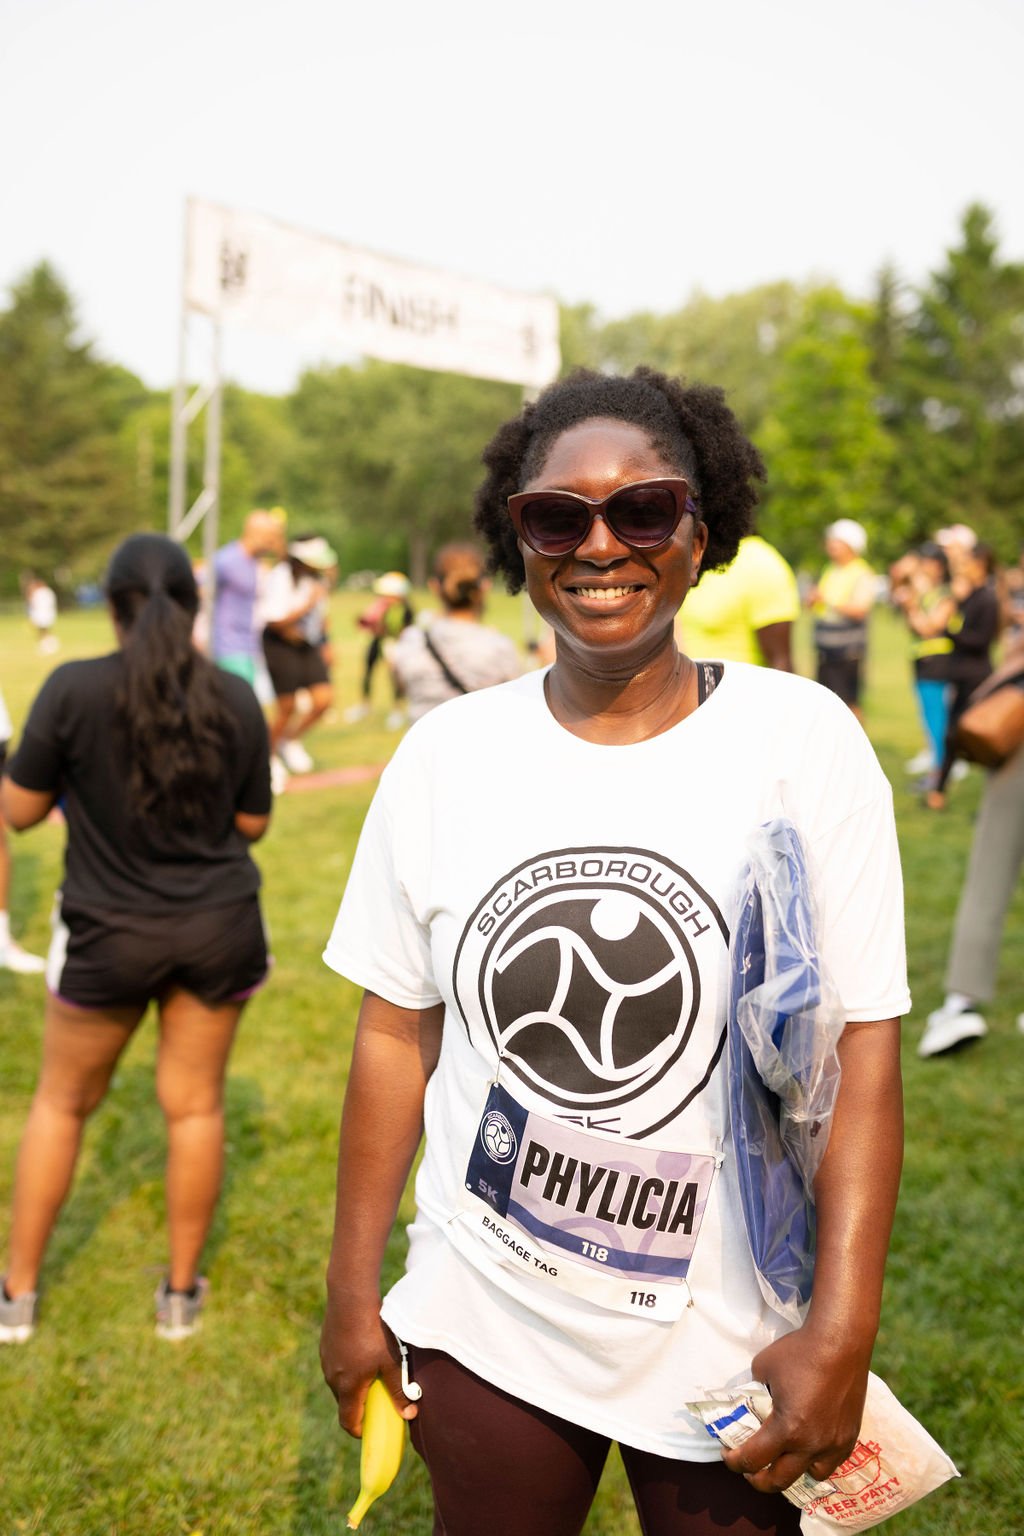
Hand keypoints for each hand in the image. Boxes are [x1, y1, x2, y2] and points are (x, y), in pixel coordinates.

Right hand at [320, 1292, 418, 1436]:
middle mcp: (332, 1378)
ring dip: (353, 1385)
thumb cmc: (374, 1331)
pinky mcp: (325, 1346)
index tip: (371, 1431)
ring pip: (339, 1383)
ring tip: (372, 1371)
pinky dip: (347, 1367)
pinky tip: (361, 1350)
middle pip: (344, 1403)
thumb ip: (399, 1390)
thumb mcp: (391, 1362)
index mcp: (348, 1387)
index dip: (360, 1431)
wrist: (350, 1297)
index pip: (348, 1422)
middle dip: (360, 1405)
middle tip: (378, 1398)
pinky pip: (336, 1365)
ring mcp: (326, 1361)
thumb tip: (409, 1415)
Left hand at [720, 1322, 869, 1494]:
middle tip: (748, 1470)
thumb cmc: (799, 1351)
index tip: (728, 1454)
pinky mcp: (849, 1436)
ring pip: (811, 1476)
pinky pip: (832, 1462)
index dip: (734, 1462)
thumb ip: (755, 1391)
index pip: (754, 1460)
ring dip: (793, 1472)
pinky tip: (809, 1447)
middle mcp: (812, 1444)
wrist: (840, 1341)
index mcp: (788, 1429)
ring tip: (783, 1460)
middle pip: (780, 1481)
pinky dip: (817, 1461)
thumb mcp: (763, 1368)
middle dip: (758, 1480)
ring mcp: (834, 1443)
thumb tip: (752, 1401)